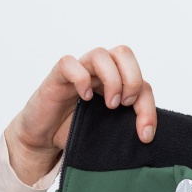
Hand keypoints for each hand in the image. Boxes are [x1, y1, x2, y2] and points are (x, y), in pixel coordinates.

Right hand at [5, 45, 156, 186]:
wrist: (44, 139)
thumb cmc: (75, 130)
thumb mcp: (107, 130)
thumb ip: (126, 125)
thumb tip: (148, 136)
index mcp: (115, 83)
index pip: (142, 82)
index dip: (148, 107)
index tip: (145, 134)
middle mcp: (98, 73)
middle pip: (124, 53)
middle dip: (133, 79)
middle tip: (124, 105)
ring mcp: (78, 72)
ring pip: (100, 54)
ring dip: (112, 79)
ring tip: (109, 105)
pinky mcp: (57, 77)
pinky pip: (69, 63)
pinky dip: (81, 78)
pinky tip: (85, 98)